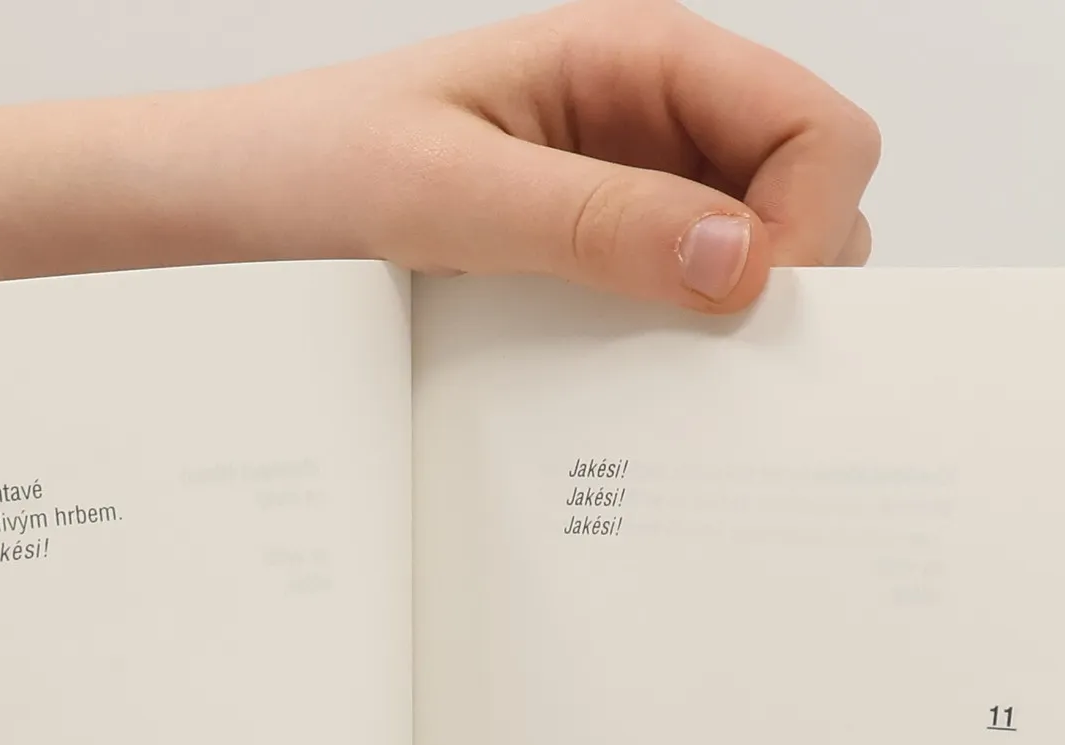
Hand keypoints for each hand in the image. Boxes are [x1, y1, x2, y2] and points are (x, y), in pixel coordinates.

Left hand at [240, 0, 879, 311]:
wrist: (245, 199)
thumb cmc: (325, 161)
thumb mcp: (450, 194)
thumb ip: (595, 223)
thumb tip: (738, 263)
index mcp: (642, 55)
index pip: (819, 129)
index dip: (810, 224)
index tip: (744, 307)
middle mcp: (661, 113)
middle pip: (815, 191)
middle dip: (791, 274)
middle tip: (707, 348)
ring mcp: (641, 183)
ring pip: (764, 252)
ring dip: (739, 313)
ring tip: (658, 362)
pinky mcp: (609, 246)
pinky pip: (692, 293)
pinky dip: (689, 337)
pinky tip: (632, 369)